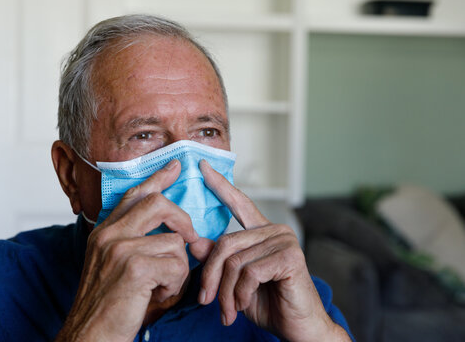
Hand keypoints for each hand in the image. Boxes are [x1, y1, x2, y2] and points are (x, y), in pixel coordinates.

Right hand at [56, 160, 197, 341]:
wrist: (89, 338)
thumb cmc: (110, 307)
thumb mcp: (119, 269)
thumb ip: (143, 245)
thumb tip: (183, 235)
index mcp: (104, 232)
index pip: (134, 195)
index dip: (158, 178)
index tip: (176, 165)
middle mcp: (109, 235)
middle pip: (158, 203)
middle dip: (183, 220)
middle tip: (193, 238)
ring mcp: (120, 249)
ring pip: (175, 242)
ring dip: (178, 270)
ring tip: (163, 288)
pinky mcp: (134, 267)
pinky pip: (177, 266)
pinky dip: (176, 286)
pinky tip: (159, 297)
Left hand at [190, 160, 350, 341]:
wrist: (298, 329)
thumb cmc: (268, 304)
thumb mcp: (234, 282)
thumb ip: (217, 260)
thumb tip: (194, 241)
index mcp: (261, 232)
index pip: (239, 202)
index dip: (220, 185)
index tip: (203, 166)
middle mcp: (274, 230)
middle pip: (225, 244)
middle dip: (211, 276)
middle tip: (207, 301)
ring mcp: (284, 241)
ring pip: (234, 261)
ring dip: (225, 292)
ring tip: (229, 311)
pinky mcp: (290, 257)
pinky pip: (249, 272)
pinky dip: (240, 293)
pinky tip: (243, 305)